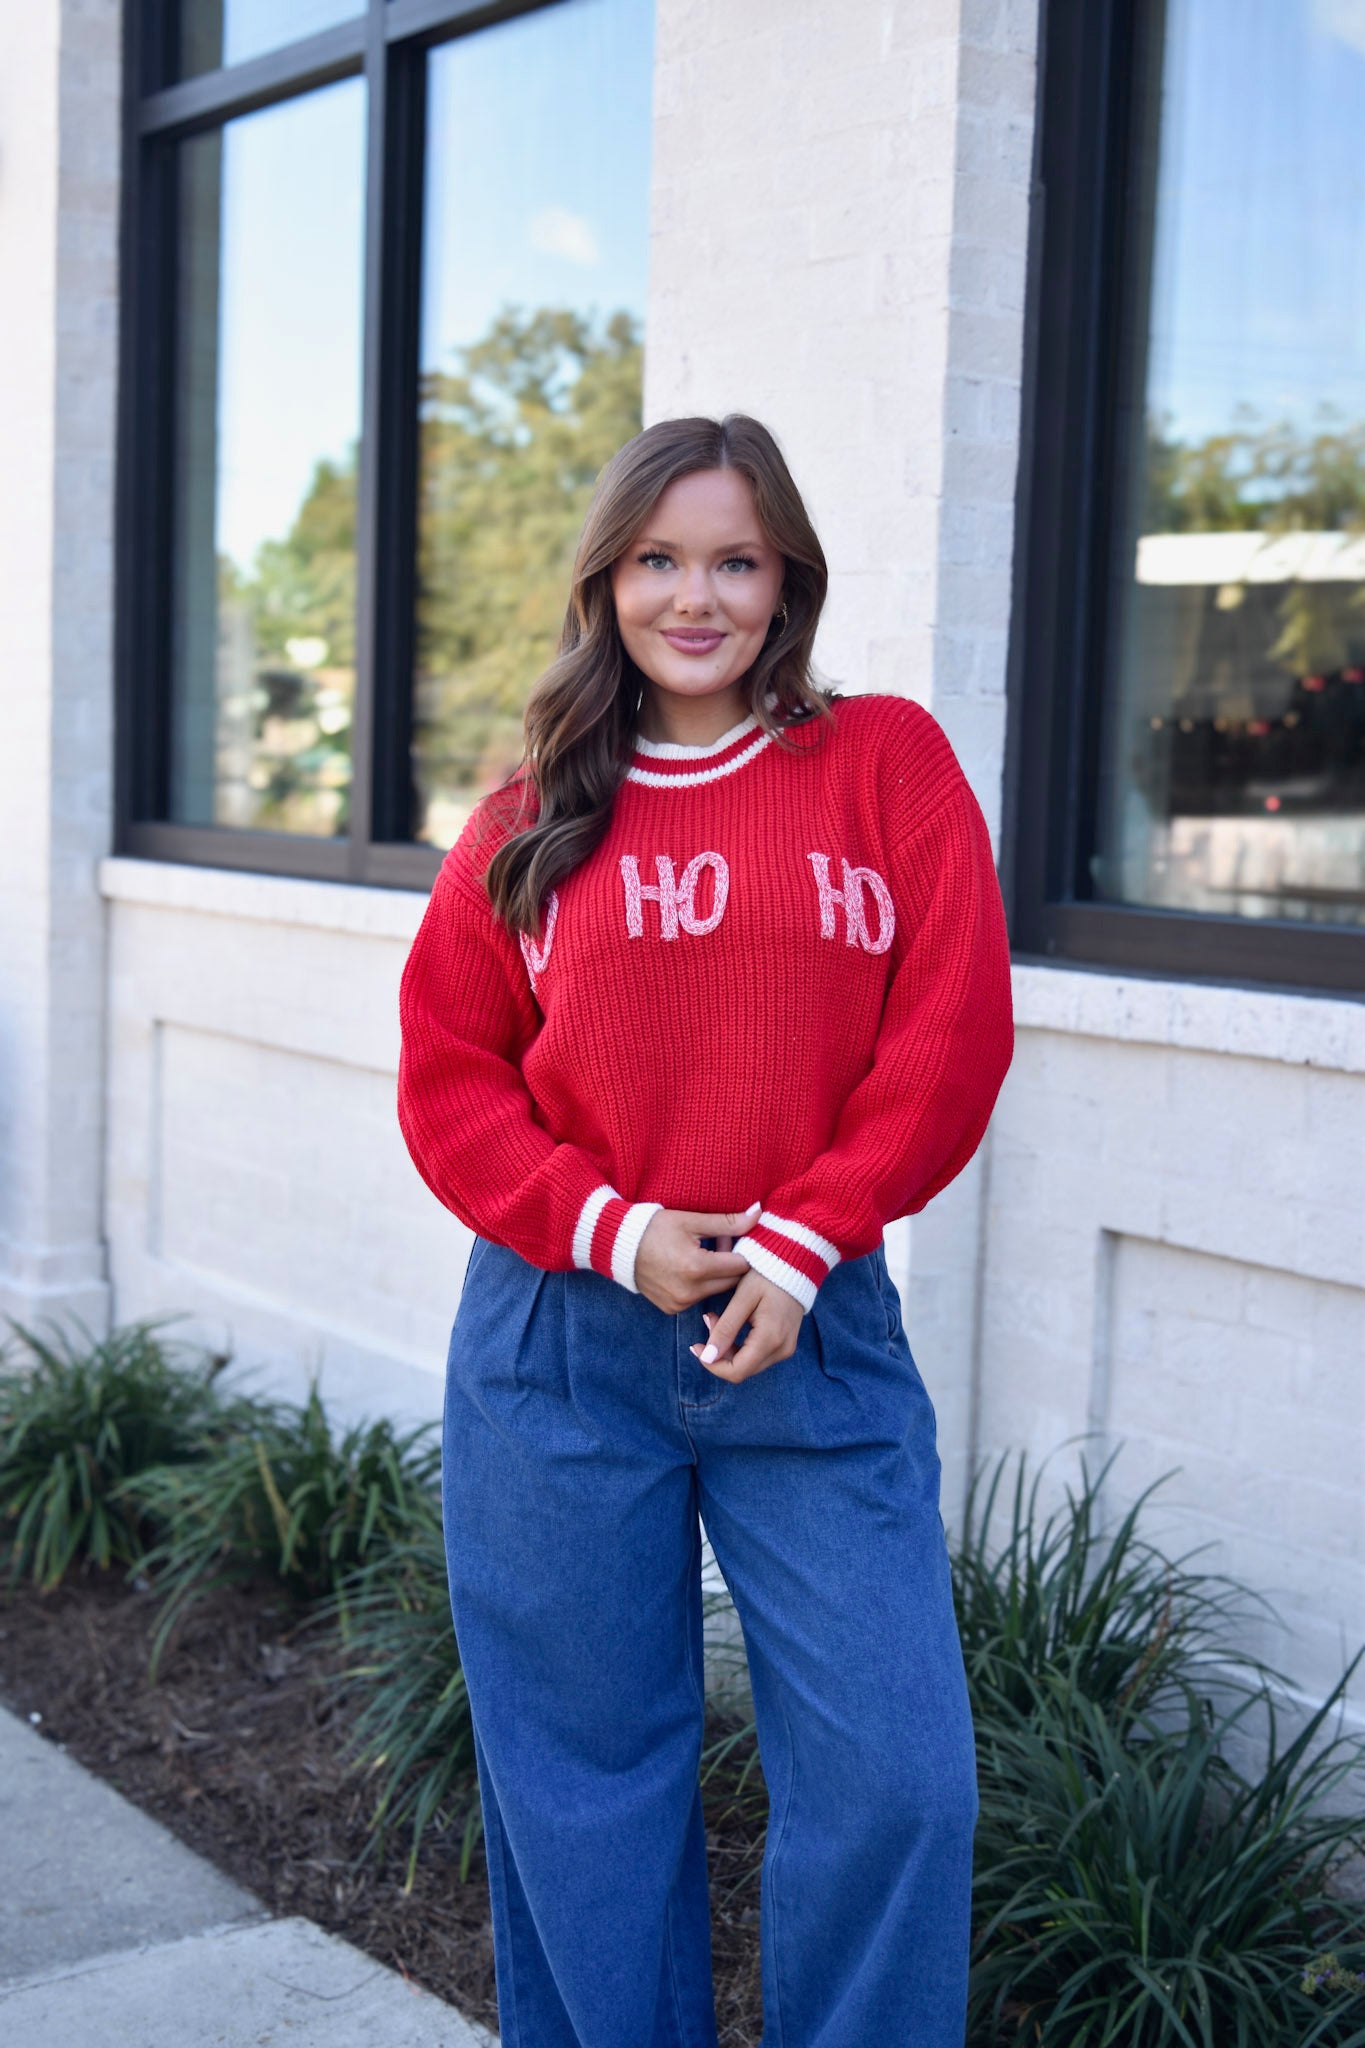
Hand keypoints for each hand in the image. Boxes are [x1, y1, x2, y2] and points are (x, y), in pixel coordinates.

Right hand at [634, 1202, 762, 1316]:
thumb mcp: (691, 1220)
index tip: (735, 1238)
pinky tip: (689, 1267)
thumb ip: (728, 1222)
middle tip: (719, 1242)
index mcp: (697, 1268)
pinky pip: (698, 1299)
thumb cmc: (654, 1228)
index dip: (742, 1251)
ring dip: (717, 1275)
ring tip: (703, 1253)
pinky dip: (700, 1285)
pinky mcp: (671, 1309)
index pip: (740, 1266)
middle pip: (731, 1282)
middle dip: (731, 1263)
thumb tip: (759, 1213)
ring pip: (715, 1292)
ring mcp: (679, 1304)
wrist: (618, 1246)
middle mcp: (689, 1292)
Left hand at [689, 1270, 803, 1382]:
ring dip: (727, 1347)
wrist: (795, 1263)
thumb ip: (725, 1329)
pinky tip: (730, 1323)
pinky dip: (739, 1344)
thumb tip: (708, 1357)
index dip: (712, 1364)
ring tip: (716, 1318)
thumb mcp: (742, 1298)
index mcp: (770, 1339)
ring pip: (748, 1363)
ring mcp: (785, 1348)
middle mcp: (781, 1350)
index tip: (696, 1346)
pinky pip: (757, 1355)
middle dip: (718, 1353)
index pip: (736, 1372)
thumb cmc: (767, 1276)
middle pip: (741, 1370)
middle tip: (708, 1321)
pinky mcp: (785, 1343)